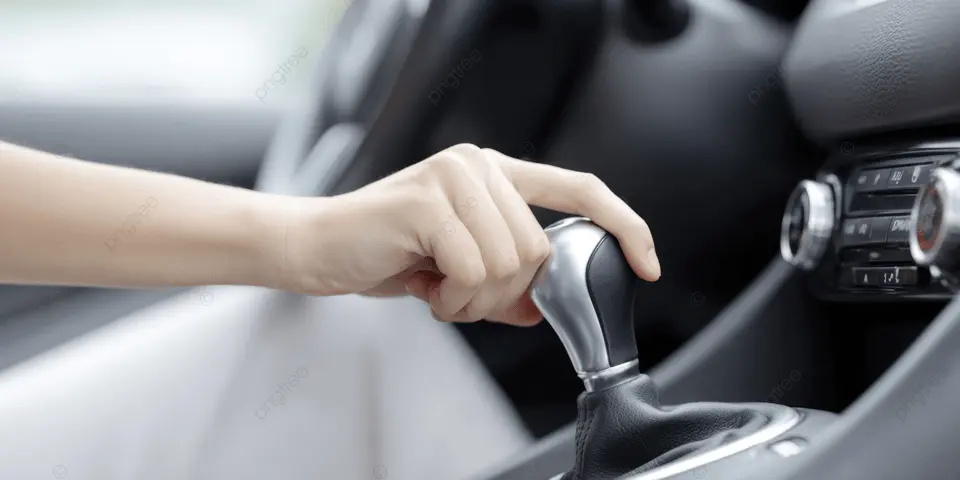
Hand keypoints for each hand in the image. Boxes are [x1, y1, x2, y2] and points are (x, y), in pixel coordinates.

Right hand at [280, 144, 659, 325]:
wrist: (319, 247)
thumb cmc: (386, 252)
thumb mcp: (458, 271)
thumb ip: (507, 286)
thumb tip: (543, 307)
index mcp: (495, 174)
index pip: (580, 189)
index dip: (624, 225)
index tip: (648, 263)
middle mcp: (480, 166)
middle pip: (541, 251)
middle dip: (503, 294)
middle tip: (457, 295)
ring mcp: (454, 177)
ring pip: (511, 264)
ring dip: (473, 300)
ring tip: (438, 289)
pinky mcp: (427, 200)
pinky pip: (474, 271)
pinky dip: (452, 298)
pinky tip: (422, 286)